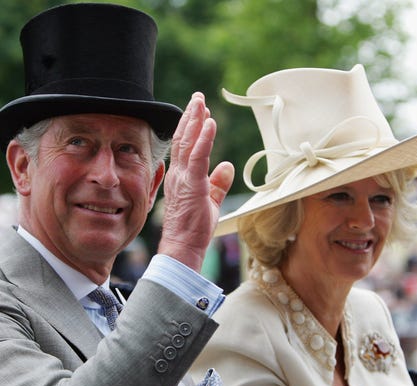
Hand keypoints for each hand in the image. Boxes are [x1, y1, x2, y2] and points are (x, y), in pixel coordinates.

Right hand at [159, 92, 233, 270]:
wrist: (183, 246)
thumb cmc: (194, 228)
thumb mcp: (209, 201)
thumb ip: (217, 183)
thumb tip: (227, 165)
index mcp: (181, 177)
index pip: (185, 147)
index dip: (192, 128)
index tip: (200, 113)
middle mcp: (179, 174)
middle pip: (183, 139)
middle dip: (191, 116)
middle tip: (198, 98)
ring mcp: (183, 178)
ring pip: (188, 143)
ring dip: (195, 120)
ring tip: (200, 102)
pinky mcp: (192, 184)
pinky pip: (198, 156)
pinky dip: (204, 138)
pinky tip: (210, 122)